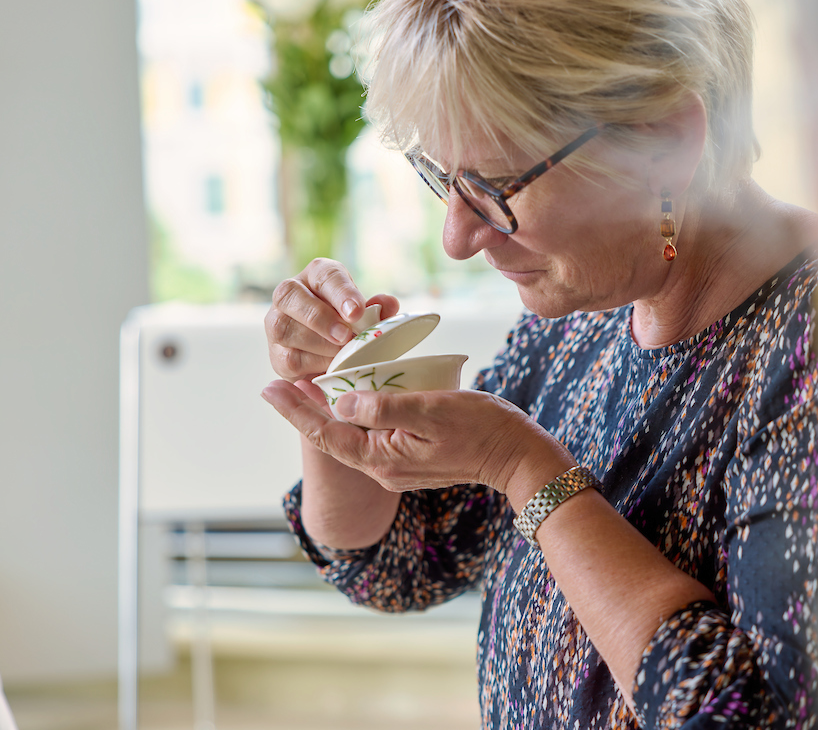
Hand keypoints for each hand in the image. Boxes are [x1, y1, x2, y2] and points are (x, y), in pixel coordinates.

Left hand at [260, 381, 573, 497]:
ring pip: (352, 436)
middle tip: (278, 382)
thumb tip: (339, 403)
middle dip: (305, 409)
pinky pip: (372, 436)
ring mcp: (397, 466)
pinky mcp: (411, 459)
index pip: (325, 433)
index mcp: (381, 459)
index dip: (294, 410)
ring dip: (329, 412)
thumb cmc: (480, 428)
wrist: (516, 456)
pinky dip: (356, 415)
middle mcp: (383, 468)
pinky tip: (353, 398)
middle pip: (332, 436)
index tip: (268, 387)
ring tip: (307, 385)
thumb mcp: (430, 409)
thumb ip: (383, 407)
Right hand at [265, 258, 400, 381]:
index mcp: (316, 276)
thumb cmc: (350, 325)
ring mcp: (276, 323)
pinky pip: (289, 358)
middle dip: (320, 317)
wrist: (329, 356)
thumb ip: (378, 308)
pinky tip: (332, 365)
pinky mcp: (276, 353)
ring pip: (286, 329)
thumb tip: (388, 304)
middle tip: (346, 336)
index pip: (325, 275)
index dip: (341, 292)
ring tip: (343, 353)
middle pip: (290, 296)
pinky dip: (314, 363)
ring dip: (319, 344)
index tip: (357, 312)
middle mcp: (289, 294)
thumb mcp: (367, 314)